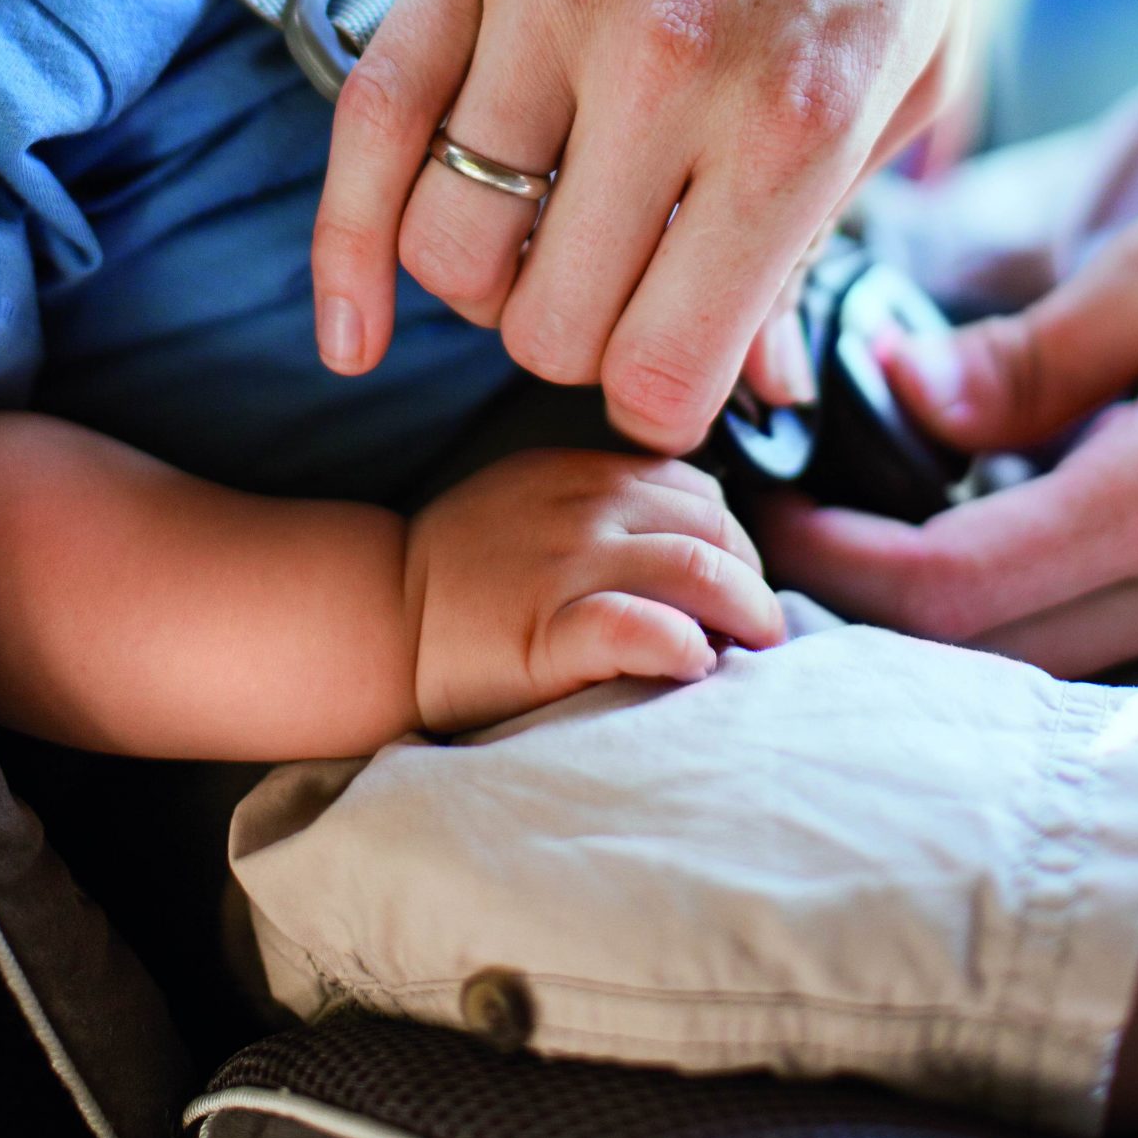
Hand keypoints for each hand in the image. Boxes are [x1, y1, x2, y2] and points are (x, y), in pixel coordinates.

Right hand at [313, 0, 994, 453]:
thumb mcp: (913, 69)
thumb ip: (825, 237)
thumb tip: (760, 390)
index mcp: (792, 118)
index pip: (660, 372)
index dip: (662, 403)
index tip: (675, 371)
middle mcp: (658, 68)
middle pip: (545, 328)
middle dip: (580, 343)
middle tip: (622, 292)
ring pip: (447, 247)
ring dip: (488, 282)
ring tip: (545, 238)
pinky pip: (366, 133)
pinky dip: (344, 254)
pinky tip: (354, 325)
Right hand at [404, 451, 783, 734]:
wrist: (377, 619)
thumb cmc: (464, 574)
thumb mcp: (534, 503)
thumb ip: (605, 505)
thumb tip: (698, 547)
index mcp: (585, 474)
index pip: (698, 490)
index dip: (734, 539)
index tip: (737, 585)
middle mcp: (584, 508)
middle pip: (713, 527)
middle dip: (752, 578)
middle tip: (759, 629)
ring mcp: (566, 566)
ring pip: (696, 567)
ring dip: (745, 612)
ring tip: (751, 651)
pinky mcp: (548, 631)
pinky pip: (637, 626)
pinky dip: (683, 643)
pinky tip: (695, 664)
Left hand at [761, 179, 1137, 687]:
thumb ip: (1040, 348)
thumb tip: (906, 392)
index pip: (961, 596)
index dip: (840, 579)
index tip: (772, 529)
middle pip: (996, 661)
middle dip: (875, 615)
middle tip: (794, 539)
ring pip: (1066, 664)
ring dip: (964, 619)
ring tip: (886, 526)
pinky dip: (1058, 603)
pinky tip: (1021, 527)